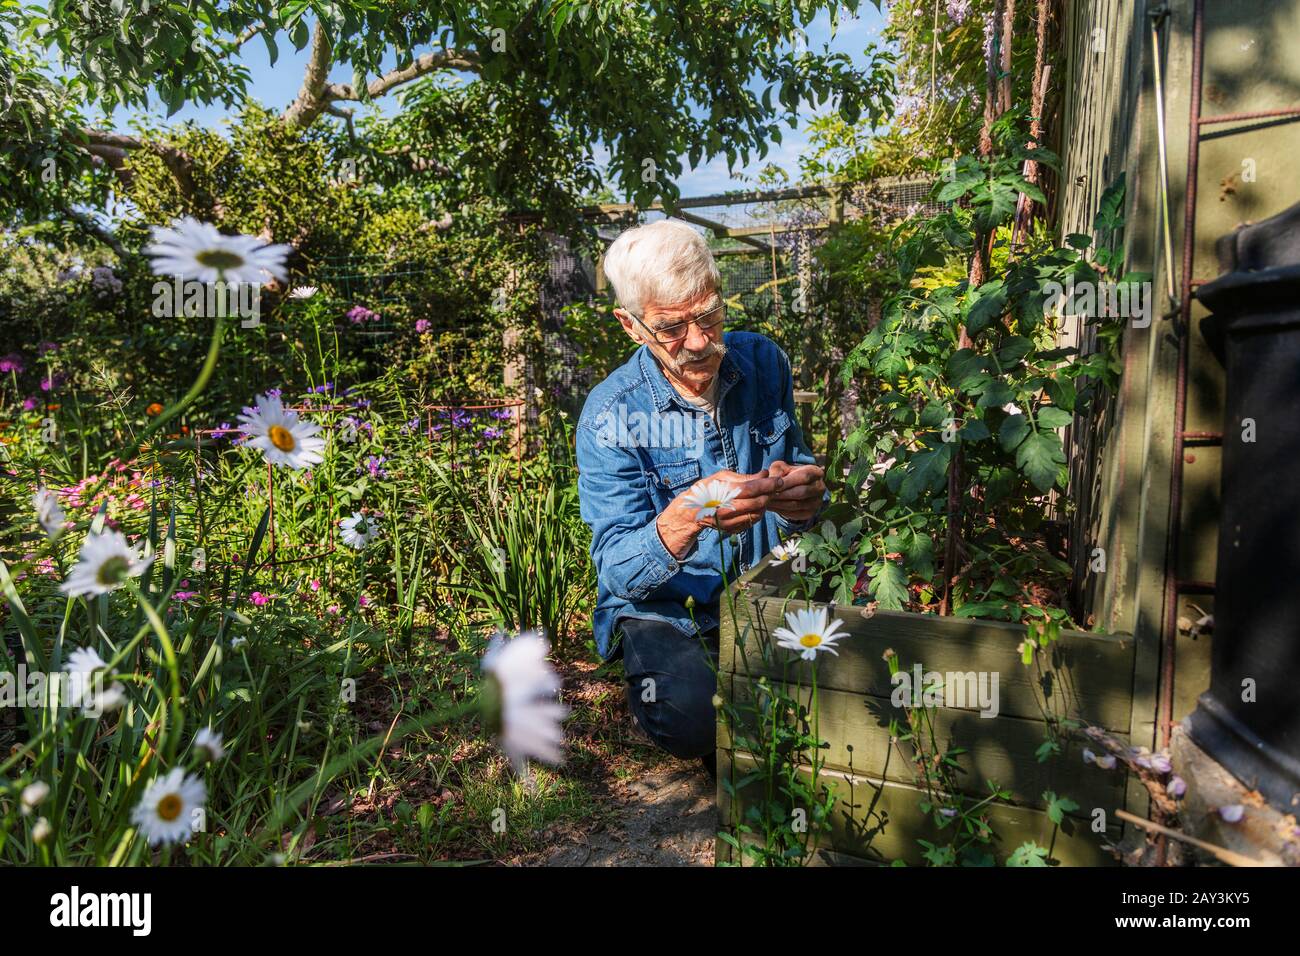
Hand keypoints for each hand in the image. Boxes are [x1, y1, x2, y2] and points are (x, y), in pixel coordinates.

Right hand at [655, 469, 785, 556]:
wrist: (691, 513)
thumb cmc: (707, 489)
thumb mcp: (722, 477)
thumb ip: (745, 477)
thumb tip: (765, 474)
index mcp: (723, 493)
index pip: (752, 489)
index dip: (768, 484)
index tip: (779, 480)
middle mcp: (726, 510)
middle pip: (758, 503)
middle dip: (770, 494)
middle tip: (777, 486)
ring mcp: (729, 523)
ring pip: (757, 514)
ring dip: (765, 504)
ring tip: (767, 495)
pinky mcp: (732, 530)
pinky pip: (751, 521)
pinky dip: (758, 513)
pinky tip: (757, 505)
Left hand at [763, 460, 825, 523]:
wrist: (794, 487)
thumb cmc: (786, 474)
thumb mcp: (781, 467)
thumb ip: (777, 471)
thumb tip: (773, 479)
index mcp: (815, 472)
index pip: (803, 477)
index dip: (788, 482)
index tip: (773, 486)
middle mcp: (820, 487)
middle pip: (801, 493)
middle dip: (782, 495)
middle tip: (767, 496)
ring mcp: (817, 501)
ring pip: (797, 505)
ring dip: (780, 504)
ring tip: (766, 502)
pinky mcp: (811, 513)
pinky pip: (796, 514)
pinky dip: (782, 512)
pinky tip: (772, 508)